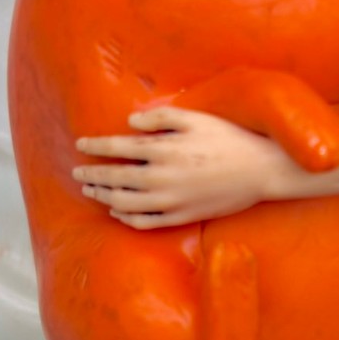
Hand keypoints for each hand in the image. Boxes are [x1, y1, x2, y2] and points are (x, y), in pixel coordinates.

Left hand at [73, 107, 278, 227]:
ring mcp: (171, 201)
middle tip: (77, 174)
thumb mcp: (195, 118)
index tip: (81, 145)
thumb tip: (130, 123)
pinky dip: (126, 218)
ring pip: (124, 204)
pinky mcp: (182, 217)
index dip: (95, 147)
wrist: (261, 170)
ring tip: (91, 192)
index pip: (116, 148)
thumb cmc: (229, 138)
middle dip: (91, 176)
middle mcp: (161, 178)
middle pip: (114, 179)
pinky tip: (117, 212)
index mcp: (163, 150)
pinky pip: (145, 222)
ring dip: (103, 198)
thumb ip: (159, 117)